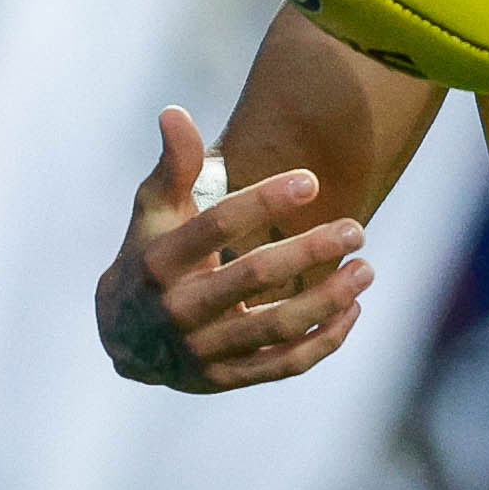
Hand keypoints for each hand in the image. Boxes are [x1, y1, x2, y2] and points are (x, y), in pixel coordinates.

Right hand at [94, 106, 372, 391]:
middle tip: (356, 229)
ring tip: (366, 268)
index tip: (311, 181)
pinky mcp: (224, 379)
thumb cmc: (150, 253)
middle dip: (309, 251)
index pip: (216, 226)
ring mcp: (201, 351)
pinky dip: (323, 340)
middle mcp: (178, 311)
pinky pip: (282, 364)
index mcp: (159, 262)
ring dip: (327, 299)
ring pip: (275, 328)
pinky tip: (352, 308)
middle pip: (253, 277)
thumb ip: (175, 164)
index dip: (264, 201)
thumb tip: (175, 111)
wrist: (122, 335)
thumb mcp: (153, 209)